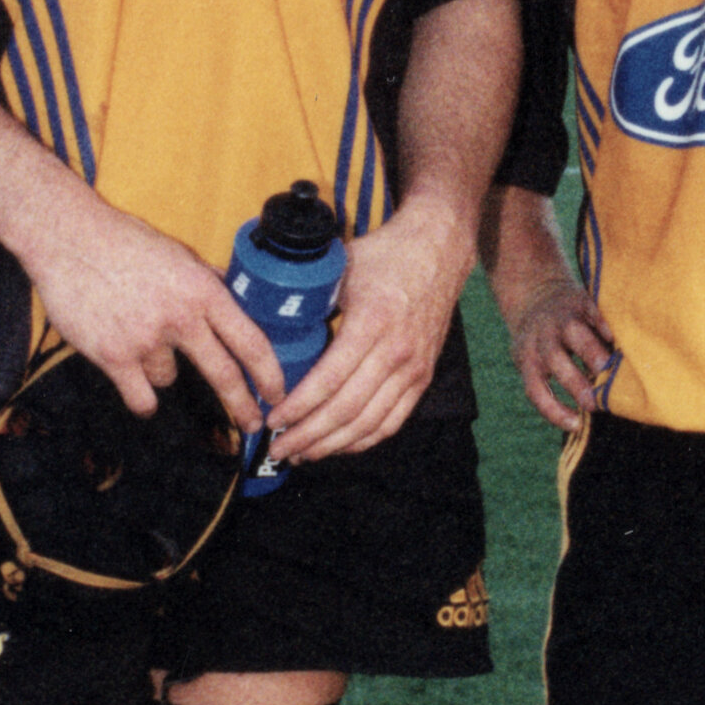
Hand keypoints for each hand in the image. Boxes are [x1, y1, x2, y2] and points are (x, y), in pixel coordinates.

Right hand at [31, 200, 280, 430]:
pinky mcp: (113, 356)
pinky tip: (133, 382)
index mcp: (202, 290)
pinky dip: (139, 395)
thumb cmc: (121, 241)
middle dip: (241, 405)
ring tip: (134, 334)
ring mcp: (146, 339)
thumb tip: (238, 298)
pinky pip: (140, 397)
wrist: (68, 238)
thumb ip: (208, 281)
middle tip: (251, 423)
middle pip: (224, 374)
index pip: (250, 340)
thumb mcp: (178, 254)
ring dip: (158, 368)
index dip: (270, 373)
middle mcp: (180, 317)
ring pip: (168, 379)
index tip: (277, 392)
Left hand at [267, 202, 470, 461]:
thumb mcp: (341, 268)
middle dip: (308, 436)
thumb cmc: (384, 257)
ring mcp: (413, 368)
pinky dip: (364, 441)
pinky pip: (393, 421)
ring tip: (303, 454)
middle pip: (347, 410)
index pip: (329, 380)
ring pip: (369, 424)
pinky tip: (338, 446)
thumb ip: (309, 296)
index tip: (273, 420)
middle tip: (279, 449)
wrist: (438, 251)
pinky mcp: (423, 377)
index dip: (298, 407)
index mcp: (371, 323)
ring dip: (333, 445)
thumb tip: (266, 316)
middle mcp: (396, 352)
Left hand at [509, 277, 616, 431]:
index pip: (536, 389)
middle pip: (555, 361)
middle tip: (596, 403)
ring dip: (592, 352)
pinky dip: (603, 323)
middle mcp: (542, 338)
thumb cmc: (541, 341)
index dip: (553, 410)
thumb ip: (556, 378)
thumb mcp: (534, 359)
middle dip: (575, 383)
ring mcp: (561, 318)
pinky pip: (591, 311)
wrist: (534, 292)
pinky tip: (616, 338)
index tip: (576, 425)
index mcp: (528, 359)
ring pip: (574, 334)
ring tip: (611, 370)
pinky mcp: (580, 300)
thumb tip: (594, 406)